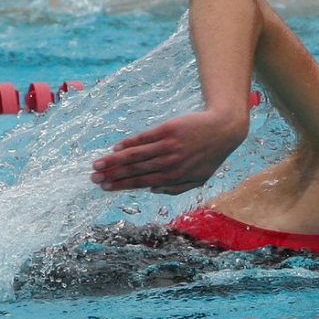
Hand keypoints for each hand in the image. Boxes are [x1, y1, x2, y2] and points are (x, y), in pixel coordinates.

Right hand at [91, 109, 247, 193]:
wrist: (224, 128)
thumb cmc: (210, 155)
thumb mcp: (199, 178)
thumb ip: (177, 188)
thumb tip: (152, 189)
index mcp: (176, 177)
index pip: (143, 182)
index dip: (122, 185)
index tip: (105, 187)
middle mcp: (170, 163)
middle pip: (136, 170)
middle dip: (113, 175)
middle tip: (94, 178)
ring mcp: (169, 146)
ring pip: (137, 155)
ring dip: (115, 160)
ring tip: (98, 164)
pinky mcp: (169, 129)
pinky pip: (145, 138)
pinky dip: (130, 143)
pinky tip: (117, 147)